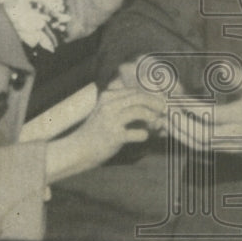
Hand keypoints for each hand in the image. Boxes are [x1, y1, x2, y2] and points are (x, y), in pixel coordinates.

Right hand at [45, 85, 165, 181]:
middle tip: (163, 110)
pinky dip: (144, 134)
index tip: (158, 104)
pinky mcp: (114, 136)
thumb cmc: (96, 131)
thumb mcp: (106, 112)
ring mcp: (110, 120)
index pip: (133, 91)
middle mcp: (108, 105)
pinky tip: (143, 136)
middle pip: (138, 97)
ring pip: (139, 111)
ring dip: (151, 117)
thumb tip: (149, 107)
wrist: (79, 149)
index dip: (149, 97)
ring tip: (154, 123)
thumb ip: (123, 106)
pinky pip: (138, 133)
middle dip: (154, 103)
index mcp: (107, 97)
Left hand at [168, 74, 241, 167]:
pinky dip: (188, 140)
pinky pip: (204, 149)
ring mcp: (232, 147)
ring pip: (200, 146)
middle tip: (166, 110)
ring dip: (180, 134)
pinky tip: (180, 128)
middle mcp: (236, 135)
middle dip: (179, 124)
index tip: (176, 96)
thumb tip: (219, 67)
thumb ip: (238, 77)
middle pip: (200, 136)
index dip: (189, 106)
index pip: (210, 114)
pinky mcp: (229, 153)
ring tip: (168, 119)